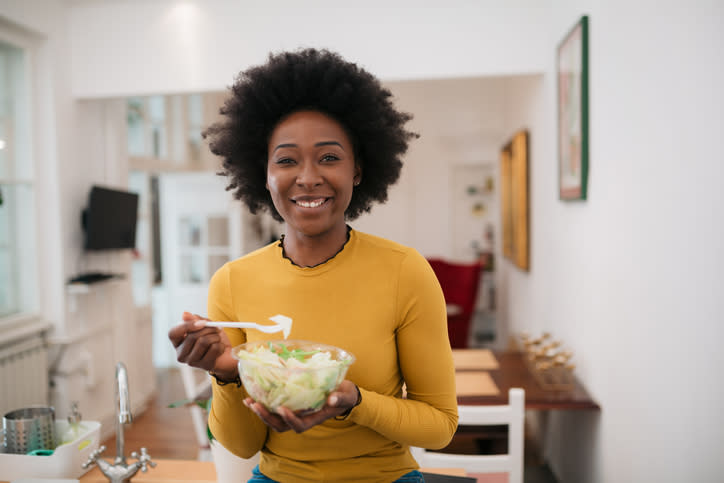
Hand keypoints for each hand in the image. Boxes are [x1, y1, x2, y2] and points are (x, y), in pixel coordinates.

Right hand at [168, 312, 232, 373]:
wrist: (226, 353)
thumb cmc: (212, 337)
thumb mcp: (205, 325)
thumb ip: (195, 319)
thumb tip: (185, 314)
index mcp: (178, 343)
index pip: (173, 333)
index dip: (186, 326)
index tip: (202, 322)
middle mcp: (181, 354)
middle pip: (192, 337)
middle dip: (208, 329)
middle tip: (217, 328)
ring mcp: (192, 362)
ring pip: (203, 342)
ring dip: (216, 337)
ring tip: (218, 338)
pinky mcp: (205, 365)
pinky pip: (214, 349)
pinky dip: (221, 345)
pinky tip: (220, 348)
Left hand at [243, 380, 359, 432]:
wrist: (342, 393)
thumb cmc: (344, 395)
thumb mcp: (345, 396)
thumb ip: (340, 398)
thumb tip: (332, 398)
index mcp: (314, 418)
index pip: (299, 425)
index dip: (290, 420)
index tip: (282, 409)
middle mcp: (302, 418)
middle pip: (281, 425)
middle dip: (267, 417)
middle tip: (256, 405)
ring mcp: (295, 412)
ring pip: (274, 419)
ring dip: (260, 412)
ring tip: (248, 401)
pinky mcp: (290, 404)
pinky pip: (274, 409)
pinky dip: (262, 404)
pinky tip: (252, 395)